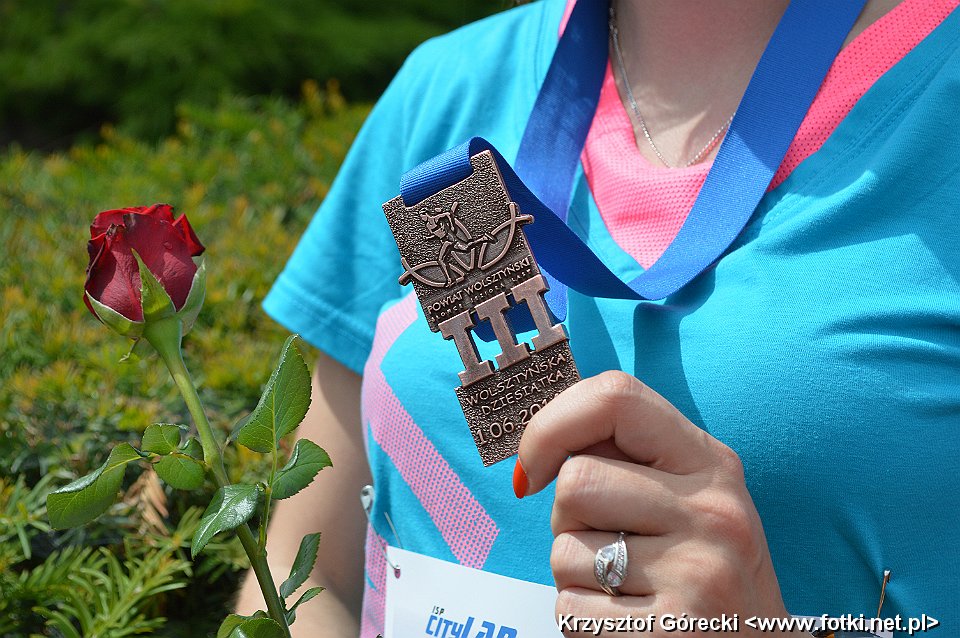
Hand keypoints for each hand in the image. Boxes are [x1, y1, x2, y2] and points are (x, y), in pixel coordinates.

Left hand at [516, 371, 800, 635]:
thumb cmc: (699, 575)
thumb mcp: (688, 500)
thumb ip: (629, 460)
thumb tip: (539, 446)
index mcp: (713, 464)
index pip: (615, 396)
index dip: (551, 425)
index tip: (536, 469)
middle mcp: (714, 512)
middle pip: (576, 482)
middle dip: (568, 520)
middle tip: (610, 548)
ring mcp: (697, 574)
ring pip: (564, 549)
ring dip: (574, 574)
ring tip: (625, 589)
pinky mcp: (670, 631)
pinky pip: (569, 607)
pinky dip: (580, 620)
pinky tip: (626, 623)